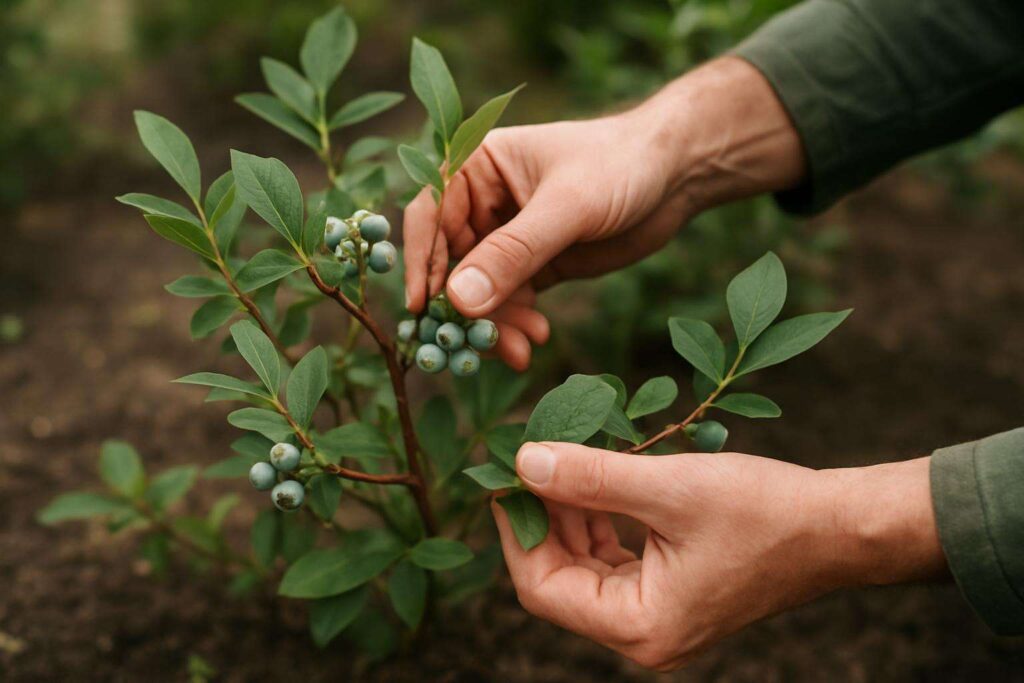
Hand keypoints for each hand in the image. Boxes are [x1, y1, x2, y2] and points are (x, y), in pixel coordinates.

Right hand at [403, 57, 805, 369]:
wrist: (678, 176)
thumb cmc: (620, 166)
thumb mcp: (567, 207)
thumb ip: (514, 253)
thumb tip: (459, 301)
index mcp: (478, 167)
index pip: (430, 214)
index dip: (421, 261)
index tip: (423, 307)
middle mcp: (484, 202)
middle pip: (451, 263)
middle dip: (466, 306)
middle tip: (477, 345)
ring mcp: (508, 237)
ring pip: (480, 291)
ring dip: (493, 324)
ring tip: (520, 350)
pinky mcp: (535, 265)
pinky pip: (509, 302)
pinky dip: (514, 324)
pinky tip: (534, 339)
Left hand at [492, 442, 947, 670]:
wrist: (840, 526)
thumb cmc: (764, 512)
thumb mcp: (667, 487)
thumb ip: (589, 478)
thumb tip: (523, 462)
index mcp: (639, 627)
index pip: (543, 589)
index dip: (515, 532)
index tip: (502, 478)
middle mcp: (643, 631)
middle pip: (559, 577)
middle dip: (540, 518)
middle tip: (527, 459)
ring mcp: (658, 612)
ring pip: (584, 563)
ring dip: (568, 514)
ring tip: (559, 459)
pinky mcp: (672, 588)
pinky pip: (613, 557)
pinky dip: (598, 519)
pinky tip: (594, 479)